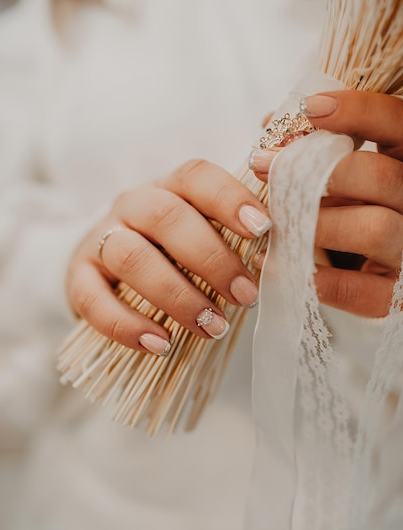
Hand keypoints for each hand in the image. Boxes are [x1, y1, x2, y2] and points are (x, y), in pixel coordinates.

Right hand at [67, 160, 270, 354]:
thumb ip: (231, 239)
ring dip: (177, 295)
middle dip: (212, 259)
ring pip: (131, 256)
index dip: (229, 199)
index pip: (196, 177)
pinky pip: (95, 299)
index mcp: (170, 188)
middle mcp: (132, 205)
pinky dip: (128, 325)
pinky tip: (161, 344)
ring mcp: (101, 239)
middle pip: (166, 218)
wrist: (106, 264)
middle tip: (246, 296)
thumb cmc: (169, 249)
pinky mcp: (78, 277)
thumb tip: (277, 263)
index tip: (263, 231)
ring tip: (212, 327)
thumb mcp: (199, 233)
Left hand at [250, 90, 402, 317]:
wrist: (379, 278)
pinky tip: (279, 265)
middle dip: (314, 171)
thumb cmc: (355, 216)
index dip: (359, 112)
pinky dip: (317, 278)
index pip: (397, 125)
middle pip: (380, 177)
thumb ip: (319, 154)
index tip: (309, 108)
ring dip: (316, 223)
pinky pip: (359, 290)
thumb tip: (269, 124)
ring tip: (274, 223)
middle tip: (263, 166)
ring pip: (373, 228)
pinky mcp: (395, 297)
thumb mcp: (344, 179)